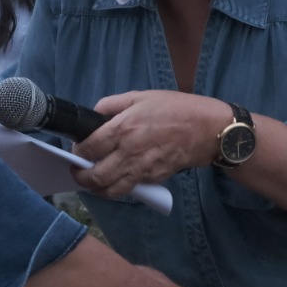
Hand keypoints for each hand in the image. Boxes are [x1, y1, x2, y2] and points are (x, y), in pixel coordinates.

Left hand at [71, 90, 220, 197]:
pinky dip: (119, 187)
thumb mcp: (141, 96)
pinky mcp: (153, 179)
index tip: (77, 150)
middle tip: (78, 171)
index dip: (77, 152)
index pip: (89, 148)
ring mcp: (142, 170)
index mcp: (123, 128)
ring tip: (94, 181)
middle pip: (95, 176)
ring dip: (97, 189)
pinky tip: (117, 178)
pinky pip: (130, 189)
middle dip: (81, 177)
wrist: (208, 129)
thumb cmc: (176, 108)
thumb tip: (95, 115)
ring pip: (111, 190)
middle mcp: (129, 153)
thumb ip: (113, 104)